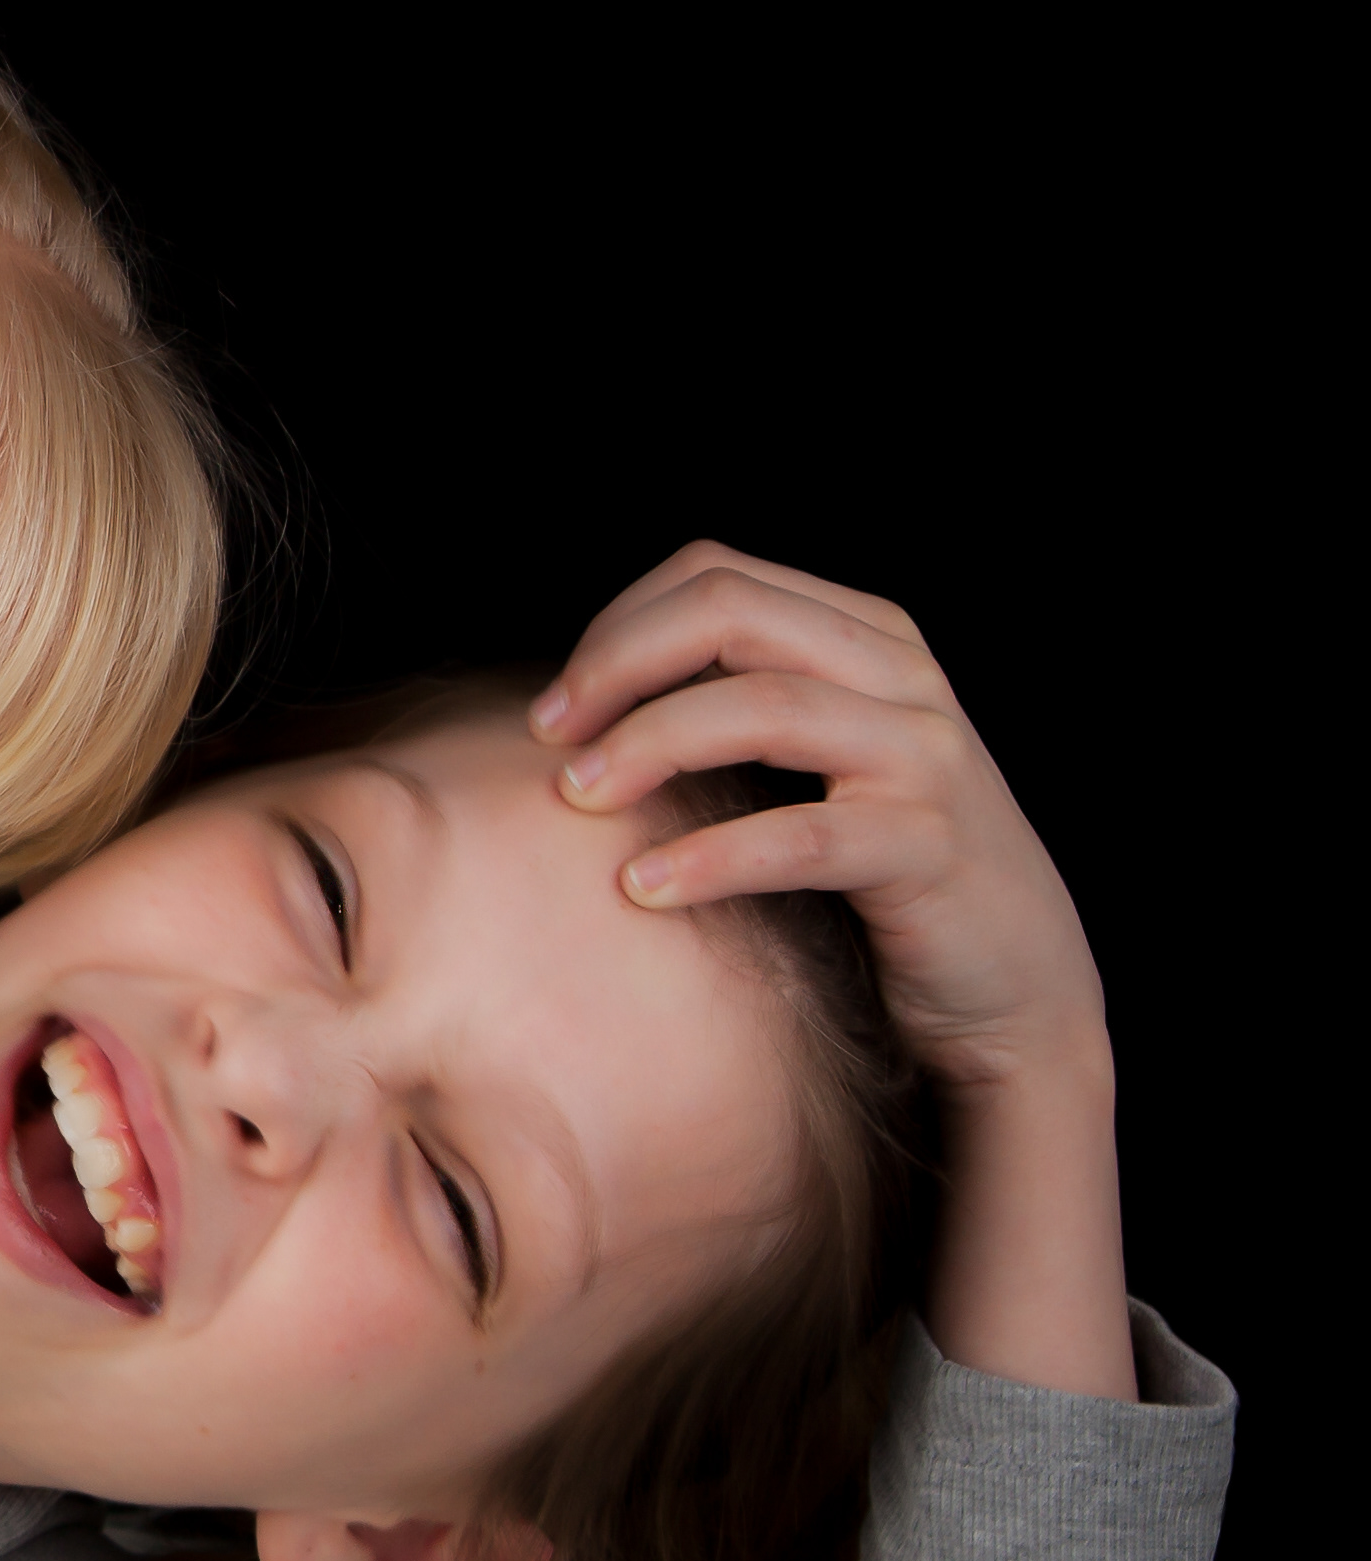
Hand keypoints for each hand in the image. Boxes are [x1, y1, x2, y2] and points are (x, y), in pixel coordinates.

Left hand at [532, 543, 1103, 1098]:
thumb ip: (736, 705)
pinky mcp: (931, 847)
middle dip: (617, 665)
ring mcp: (926, 756)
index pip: (715, 577)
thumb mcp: (817, 761)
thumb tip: (585, 699)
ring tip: (577, 798)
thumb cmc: (879, 869)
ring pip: (765, 706)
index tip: (554, 706)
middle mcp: (903, 675)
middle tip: (548, 737)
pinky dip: (710, 856)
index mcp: (866, 635)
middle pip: (732, 612)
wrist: (1013, 983)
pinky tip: (643, 887)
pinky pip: (802, 836)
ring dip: (649, 744)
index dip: (616, 628)